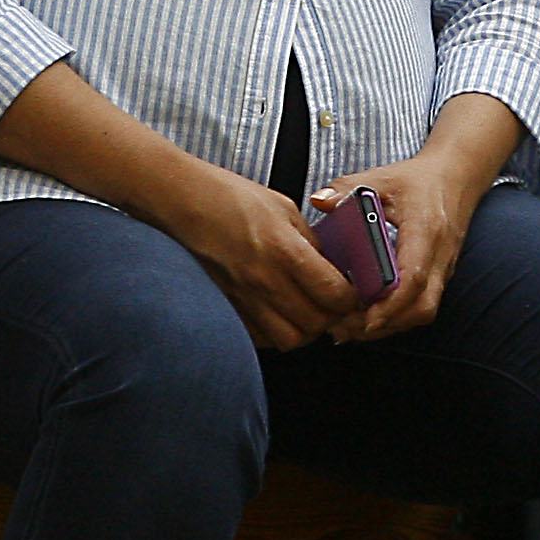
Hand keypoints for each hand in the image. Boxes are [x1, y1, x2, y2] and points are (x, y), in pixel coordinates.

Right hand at [146, 164, 360, 350]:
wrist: (188, 204)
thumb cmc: (234, 199)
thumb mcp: (285, 209)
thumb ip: (311, 241)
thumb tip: (331, 266)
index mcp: (285, 250)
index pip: (333, 293)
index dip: (350, 298)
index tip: (352, 292)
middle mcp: (266, 280)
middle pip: (315, 324)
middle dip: (332, 317)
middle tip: (332, 304)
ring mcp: (245, 299)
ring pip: (289, 340)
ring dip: (305, 330)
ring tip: (307, 312)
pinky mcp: (229, 308)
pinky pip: (261, 338)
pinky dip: (276, 333)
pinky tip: (279, 314)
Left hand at [311, 145, 489, 341]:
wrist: (456, 177)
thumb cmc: (419, 179)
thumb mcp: (381, 177)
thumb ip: (348, 188)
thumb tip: (319, 202)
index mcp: (426, 230)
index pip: (414, 277)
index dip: (390, 304)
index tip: (364, 319)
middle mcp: (439, 256)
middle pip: (422, 306)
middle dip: (385, 323)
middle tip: (346, 327)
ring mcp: (443, 269)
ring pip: (423, 312)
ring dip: (390, 325)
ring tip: (351, 327)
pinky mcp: (439, 276)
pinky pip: (422, 306)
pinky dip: (397, 318)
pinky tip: (369, 317)